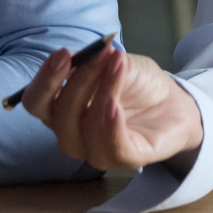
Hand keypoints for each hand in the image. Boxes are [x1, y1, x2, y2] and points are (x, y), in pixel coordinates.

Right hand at [20, 44, 204, 171]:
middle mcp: (72, 134)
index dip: (45, 79)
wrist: (176, 101)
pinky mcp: (126, 159)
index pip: (36, 102)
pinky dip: (110, 124)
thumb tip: (71, 55)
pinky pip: (111, 147)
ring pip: (85, 129)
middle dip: (78, 80)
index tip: (63, 53)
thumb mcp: (115, 62)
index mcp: (61, 110)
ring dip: (102, 91)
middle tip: (101, 53)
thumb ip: (93, 60)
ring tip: (119, 64)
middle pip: (58, 115)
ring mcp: (96, 150)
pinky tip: (115, 104)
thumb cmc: (138, 83)